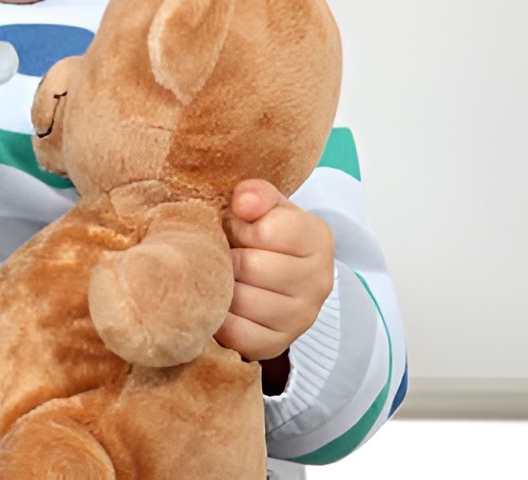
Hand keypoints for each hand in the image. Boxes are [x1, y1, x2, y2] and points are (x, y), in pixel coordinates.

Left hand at [215, 179, 333, 367]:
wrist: (273, 268)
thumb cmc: (264, 232)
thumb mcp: (266, 204)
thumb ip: (256, 194)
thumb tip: (243, 203)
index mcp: (318, 239)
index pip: (267, 230)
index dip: (239, 225)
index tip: (237, 224)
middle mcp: (319, 282)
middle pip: (250, 266)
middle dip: (227, 254)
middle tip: (225, 250)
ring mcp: (300, 318)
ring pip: (241, 300)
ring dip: (221, 284)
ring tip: (223, 273)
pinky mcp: (277, 345)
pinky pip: (237, 334)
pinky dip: (220, 317)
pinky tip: (221, 300)